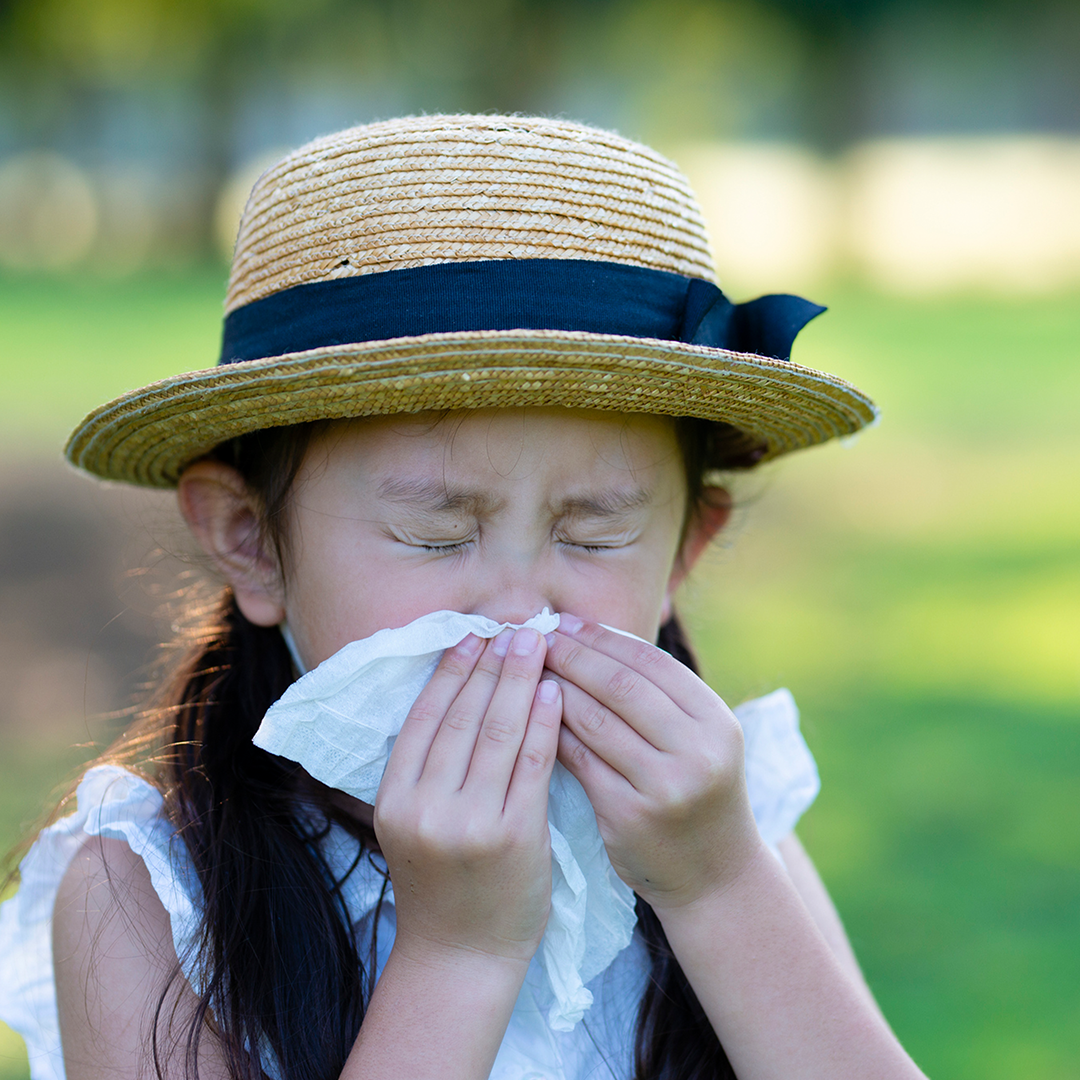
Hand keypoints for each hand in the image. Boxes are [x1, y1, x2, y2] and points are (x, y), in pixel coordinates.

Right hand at [374, 628, 561, 968]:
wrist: (461, 955)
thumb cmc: (442, 883)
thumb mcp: (415, 822)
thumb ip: (429, 767)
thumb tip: (457, 692)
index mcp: (394, 797)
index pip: (425, 716)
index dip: (451, 671)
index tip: (473, 635)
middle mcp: (425, 806)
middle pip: (462, 716)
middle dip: (491, 664)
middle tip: (513, 626)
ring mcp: (468, 822)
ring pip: (497, 731)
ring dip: (518, 680)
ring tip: (536, 644)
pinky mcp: (513, 835)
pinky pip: (531, 764)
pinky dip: (543, 723)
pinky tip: (553, 692)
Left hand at [543, 616, 762, 911]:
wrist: (715, 876)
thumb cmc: (697, 792)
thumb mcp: (700, 740)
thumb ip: (659, 696)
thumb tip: (591, 637)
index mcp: (716, 720)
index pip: (651, 662)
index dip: (603, 638)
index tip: (564, 622)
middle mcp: (697, 751)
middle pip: (621, 686)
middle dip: (574, 656)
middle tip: (537, 639)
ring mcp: (664, 786)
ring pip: (595, 721)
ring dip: (555, 691)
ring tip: (526, 671)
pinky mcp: (629, 815)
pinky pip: (579, 760)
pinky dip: (552, 733)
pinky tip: (529, 716)